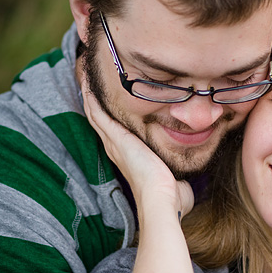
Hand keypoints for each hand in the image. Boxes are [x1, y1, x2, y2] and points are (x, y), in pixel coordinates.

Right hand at [81, 84, 193, 217]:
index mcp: (129, 158)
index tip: (110, 101)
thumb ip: (180, 177)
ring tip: (85, 75)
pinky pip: (97, 113)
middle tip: (90, 80)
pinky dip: (90, 98)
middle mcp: (117, 150)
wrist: (162, 197)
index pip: (115, 133)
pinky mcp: (116, 137)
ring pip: (96, 114)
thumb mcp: (176, 181)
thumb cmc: (171, 197)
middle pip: (101, 120)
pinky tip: (87, 82)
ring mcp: (114, 143)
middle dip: (96, 102)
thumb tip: (186, 182)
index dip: (111, 117)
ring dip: (90, 96)